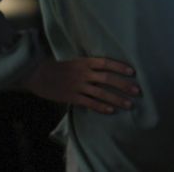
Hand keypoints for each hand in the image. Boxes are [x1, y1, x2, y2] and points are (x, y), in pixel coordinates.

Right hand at [23, 57, 139, 113]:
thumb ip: (88, 67)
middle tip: (137, 91)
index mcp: (84, 62)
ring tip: (129, 105)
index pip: (106, 63)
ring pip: (101, 93)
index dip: (120, 67)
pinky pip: (89, 103)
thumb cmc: (56, 68)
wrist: (36, 74)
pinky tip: (111, 111)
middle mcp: (83, 73)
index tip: (133, 72)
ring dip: (116, 99)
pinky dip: (101, 107)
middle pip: (107, 79)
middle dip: (123, 85)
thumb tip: (104, 71)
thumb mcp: (74, 62)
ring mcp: (77, 85)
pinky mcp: (71, 97)